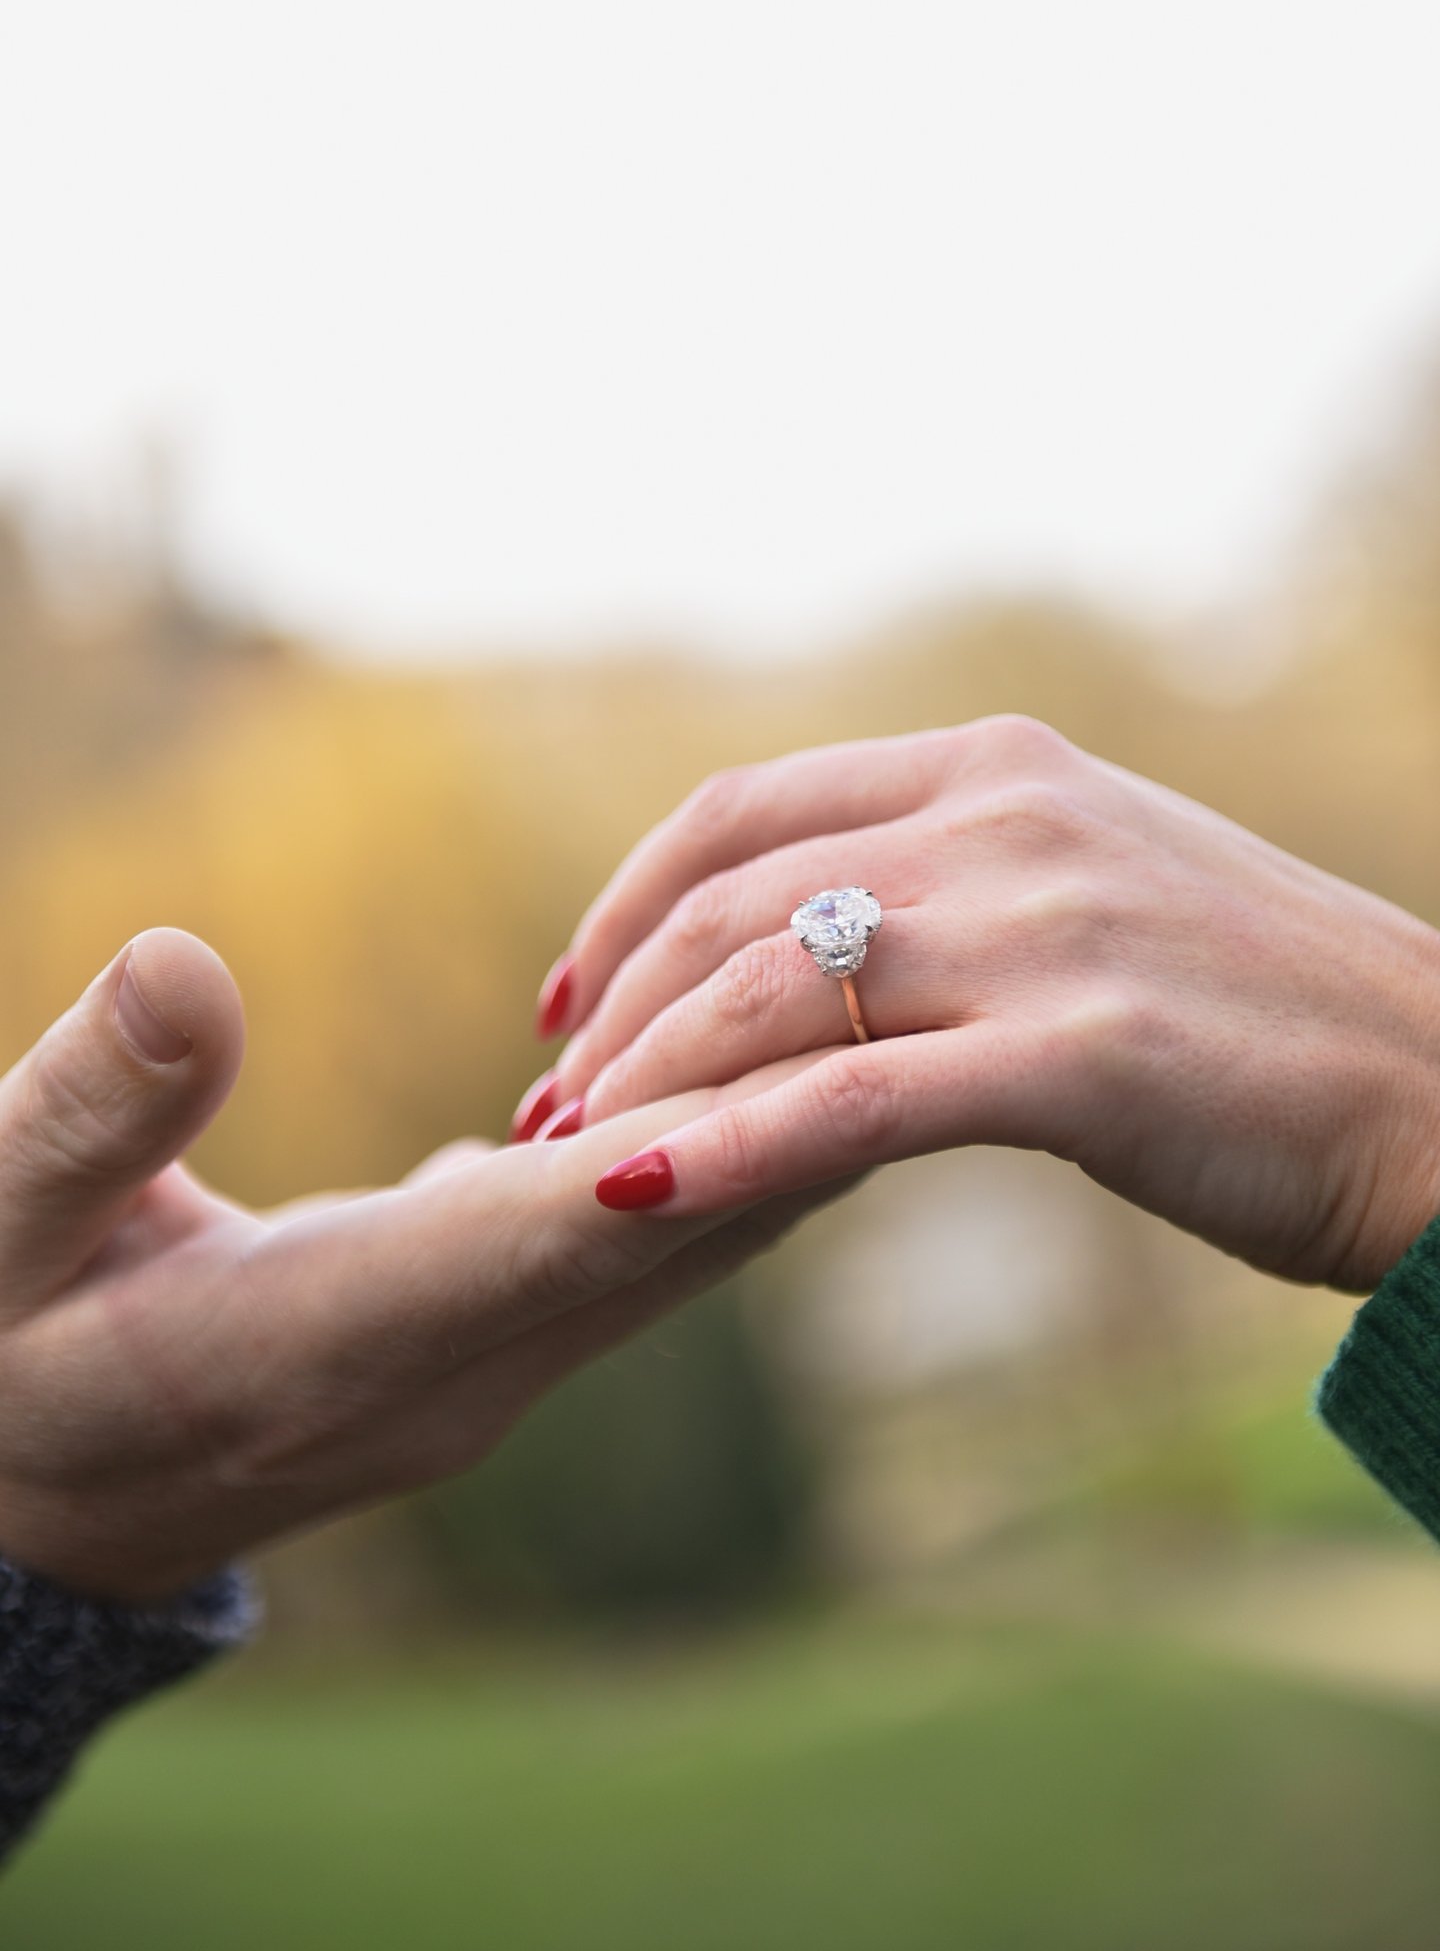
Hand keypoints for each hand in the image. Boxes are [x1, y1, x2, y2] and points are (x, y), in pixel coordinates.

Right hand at [0, 930, 828, 1602]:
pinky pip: (635, 1250)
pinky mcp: (488, 1347)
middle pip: (654, 1240)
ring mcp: (480, 1373)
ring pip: (675, 1250)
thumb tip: (181, 965)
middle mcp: (440, 1375)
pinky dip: (714, 1161)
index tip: (801, 1079)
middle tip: (912, 997)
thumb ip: (90, 1112)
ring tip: (898, 1016)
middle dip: (784, 1120)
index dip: (667, 1156)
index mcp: (320, 1342)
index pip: (528, 1241)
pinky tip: (780, 1075)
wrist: (25, 1500)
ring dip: (779, 1138)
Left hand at [541, 717, 1439, 1291]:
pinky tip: (638, 1197)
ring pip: (771, 996)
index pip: (746, 809)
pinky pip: (853, 1104)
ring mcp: (1042, 929)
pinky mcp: (1077, 1055)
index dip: (629, 900)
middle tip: (548, 1102)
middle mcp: (1007, 821)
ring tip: (569, 1160)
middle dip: (615, 1012)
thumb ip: (964, 883)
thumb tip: (828, 942)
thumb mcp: (1098, 888)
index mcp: (1001, 766)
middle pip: (733, 904)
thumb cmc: (1265, 1008)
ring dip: (646, 1083)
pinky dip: (725, 1150)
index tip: (569, 990)